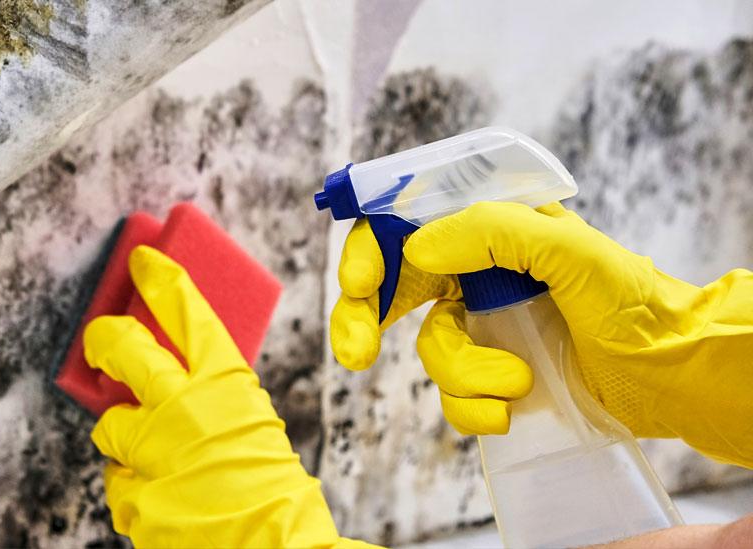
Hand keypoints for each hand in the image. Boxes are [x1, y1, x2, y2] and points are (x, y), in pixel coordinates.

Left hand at [85, 246, 377, 547]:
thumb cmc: (272, 489)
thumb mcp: (252, 422)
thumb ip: (212, 397)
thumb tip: (171, 382)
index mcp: (226, 384)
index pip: (187, 312)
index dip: (161, 280)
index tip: (142, 262)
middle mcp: (183, 408)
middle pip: (123, 350)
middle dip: (105, 339)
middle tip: (101, 340)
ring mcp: (154, 452)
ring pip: (110, 426)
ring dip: (126, 442)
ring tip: (156, 461)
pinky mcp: (134, 495)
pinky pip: (118, 482)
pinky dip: (135, 489)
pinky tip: (164, 499)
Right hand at [333, 203, 752, 467]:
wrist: (672, 373)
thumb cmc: (632, 301)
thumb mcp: (570, 250)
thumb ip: (492, 231)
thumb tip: (416, 247)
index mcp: (491, 231)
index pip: (409, 227)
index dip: (371, 251)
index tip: (358, 283)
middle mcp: (479, 275)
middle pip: (394, 290)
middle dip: (363, 321)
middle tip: (355, 353)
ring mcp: (484, 328)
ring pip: (430, 352)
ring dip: (463, 374)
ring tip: (515, 382)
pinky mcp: (494, 376)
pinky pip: (454, 396)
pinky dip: (473, 408)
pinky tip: (510, 409)